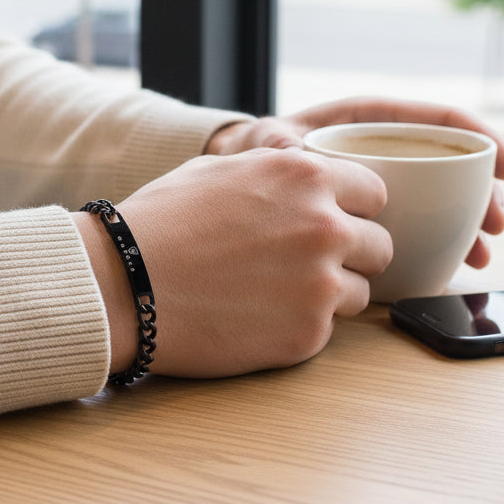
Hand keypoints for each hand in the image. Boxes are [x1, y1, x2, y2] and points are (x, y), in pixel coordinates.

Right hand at [78, 147, 391, 378]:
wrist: (124, 283)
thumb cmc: (163, 220)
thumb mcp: (224, 168)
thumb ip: (282, 173)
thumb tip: (315, 181)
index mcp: (306, 175)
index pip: (374, 193)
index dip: (351, 209)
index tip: (328, 221)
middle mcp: (324, 225)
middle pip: (379, 245)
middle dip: (350, 254)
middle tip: (304, 263)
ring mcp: (320, 284)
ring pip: (360, 292)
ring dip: (329, 293)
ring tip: (274, 292)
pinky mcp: (306, 334)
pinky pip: (326, 330)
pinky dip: (298, 326)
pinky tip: (255, 316)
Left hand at [204, 96, 503, 270]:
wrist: (227, 194)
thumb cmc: (249, 158)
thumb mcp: (264, 146)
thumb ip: (279, 147)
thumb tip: (292, 152)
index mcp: (363, 119)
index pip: (432, 118)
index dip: (478, 137)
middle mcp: (378, 150)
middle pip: (448, 164)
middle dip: (482, 193)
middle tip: (495, 226)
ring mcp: (378, 185)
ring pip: (440, 199)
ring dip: (468, 224)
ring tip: (479, 255)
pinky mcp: (371, 218)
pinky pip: (415, 226)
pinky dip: (440, 245)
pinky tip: (451, 267)